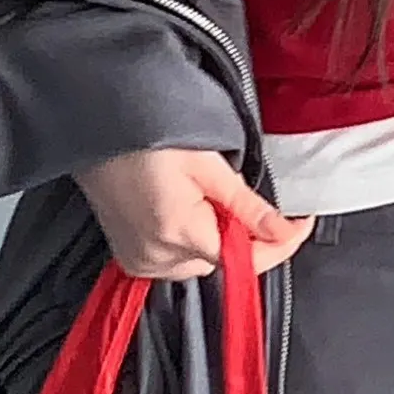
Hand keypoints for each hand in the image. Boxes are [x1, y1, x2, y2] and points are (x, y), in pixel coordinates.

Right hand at [74, 148, 315, 280]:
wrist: (93, 131)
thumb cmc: (144, 136)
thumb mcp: (205, 162)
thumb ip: (245, 204)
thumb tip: (283, 230)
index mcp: (178, 232)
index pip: (244, 259)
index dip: (279, 244)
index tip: (300, 225)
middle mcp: (157, 257)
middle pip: (223, 260)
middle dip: (242, 232)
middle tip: (238, 190)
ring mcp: (141, 262)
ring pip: (202, 262)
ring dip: (215, 236)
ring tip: (203, 193)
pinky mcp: (131, 259)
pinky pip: (176, 261)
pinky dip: (191, 241)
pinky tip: (184, 208)